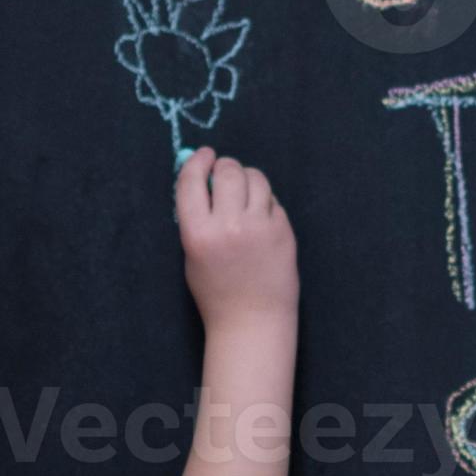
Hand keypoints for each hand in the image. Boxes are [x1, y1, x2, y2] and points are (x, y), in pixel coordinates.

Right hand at [172, 146, 297, 333]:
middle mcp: (229, 226)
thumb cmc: (216, 291)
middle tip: (225, 174)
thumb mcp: (192, 255)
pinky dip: (265, 202)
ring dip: (248, 179)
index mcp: (198, 233)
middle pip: (229, 171)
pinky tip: (260, 218)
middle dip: (226, 167)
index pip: (192, 180)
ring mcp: (260, 227)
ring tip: (244, 193)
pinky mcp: (283, 231)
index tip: (205, 155)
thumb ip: (196, 217)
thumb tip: (204, 178)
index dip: (197, 161)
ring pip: (256, 179)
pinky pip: (273, 201)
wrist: (252, 320)